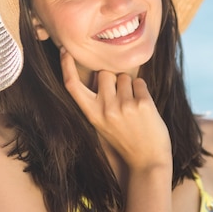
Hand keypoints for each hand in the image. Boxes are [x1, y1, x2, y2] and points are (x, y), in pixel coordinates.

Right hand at [60, 49, 171, 170]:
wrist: (148, 161)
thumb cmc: (126, 140)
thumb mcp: (103, 125)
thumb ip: (98, 103)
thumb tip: (99, 75)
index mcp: (92, 114)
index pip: (72, 85)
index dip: (65, 66)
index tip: (64, 50)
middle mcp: (105, 108)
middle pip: (104, 74)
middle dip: (112, 80)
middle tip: (120, 100)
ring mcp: (124, 106)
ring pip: (123, 76)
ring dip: (129, 86)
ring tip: (133, 107)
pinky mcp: (143, 104)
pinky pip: (139, 82)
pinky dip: (142, 91)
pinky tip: (143, 109)